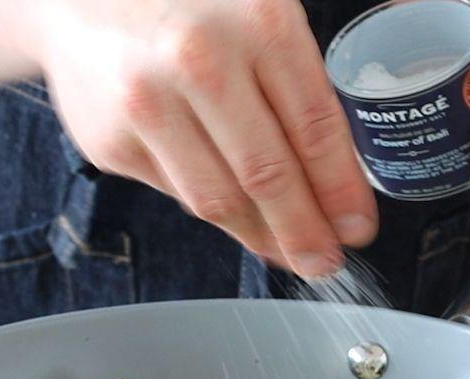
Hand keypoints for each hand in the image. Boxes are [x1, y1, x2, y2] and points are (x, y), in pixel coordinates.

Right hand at [30, 0, 376, 276]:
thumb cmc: (183, 5)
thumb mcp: (254, 12)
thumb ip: (297, 79)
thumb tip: (336, 178)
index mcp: (256, 22)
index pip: (315, 128)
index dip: (341, 191)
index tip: (357, 228)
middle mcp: (200, 62)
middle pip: (268, 176)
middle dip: (305, 233)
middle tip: (325, 262)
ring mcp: (148, 105)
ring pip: (220, 201)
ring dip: (261, 237)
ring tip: (287, 251)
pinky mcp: (111, 142)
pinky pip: (179, 195)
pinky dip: (213, 209)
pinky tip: (235, 213)